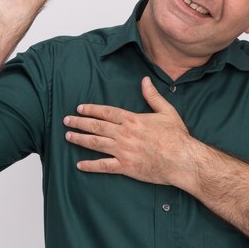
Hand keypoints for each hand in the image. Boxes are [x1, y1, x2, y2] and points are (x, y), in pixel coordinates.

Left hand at [64, 77, 199, 185]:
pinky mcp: (126, 167)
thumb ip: (153, 96)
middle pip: (96, 126)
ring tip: (68, 137)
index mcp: (133, 120)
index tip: (80, 108)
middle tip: (66, 121)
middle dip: (79, 123)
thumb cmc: (176, 137)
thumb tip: (145, 80)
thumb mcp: (167, 111)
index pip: (106, 112)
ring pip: (96, 144)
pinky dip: (90, 166)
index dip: (91, 110)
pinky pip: (104, 166)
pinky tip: (80, 164)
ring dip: (80, 139)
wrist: (182, 160)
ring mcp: (123, 151)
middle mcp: (124, 134)